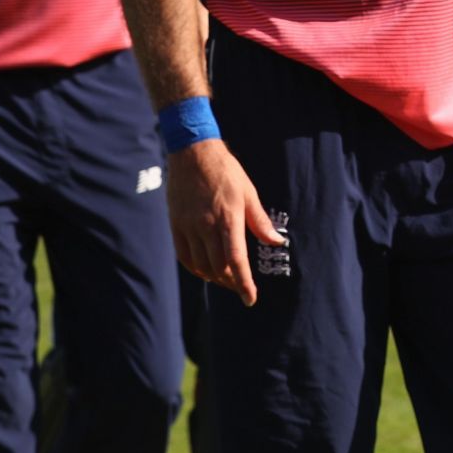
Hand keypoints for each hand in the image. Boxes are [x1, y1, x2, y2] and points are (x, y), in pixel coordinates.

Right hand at [166, 139, 285, 307]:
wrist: (193, 153)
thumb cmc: (226, 171)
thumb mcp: (248, 193)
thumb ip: (260, 221)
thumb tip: (276, 241)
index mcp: (228, 219)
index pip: (236, 261)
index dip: (244, 283)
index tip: (250, 299)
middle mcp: (206, 226)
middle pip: (218, 267)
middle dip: (232, 282)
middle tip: (242, 286)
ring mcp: (189, 227)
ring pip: (201, 265)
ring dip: (214, 277)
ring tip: (226, 279)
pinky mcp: (176, 225)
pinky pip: (184, 256)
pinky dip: (196, 268)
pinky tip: (205, 270)